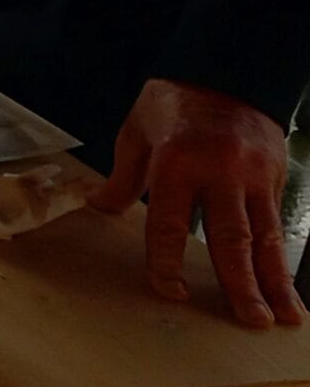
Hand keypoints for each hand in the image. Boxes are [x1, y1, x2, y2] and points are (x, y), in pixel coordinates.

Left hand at [89, 79, 303, 328]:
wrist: (226, 66)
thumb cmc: (173, 101)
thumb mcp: (137, 133)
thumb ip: (123, 177)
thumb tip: (100, 208)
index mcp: (177, 162)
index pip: (170, 224)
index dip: (168, 262)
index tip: (171, 292)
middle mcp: (221, 172)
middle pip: (231, 237)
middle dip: (241, 283)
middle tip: (249, 321)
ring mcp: (255, 175)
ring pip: (266, 236)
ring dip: (274, 280)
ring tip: (283, 317)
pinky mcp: (275, 176)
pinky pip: (277, 222)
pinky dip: (282, 257)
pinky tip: (285, 284)